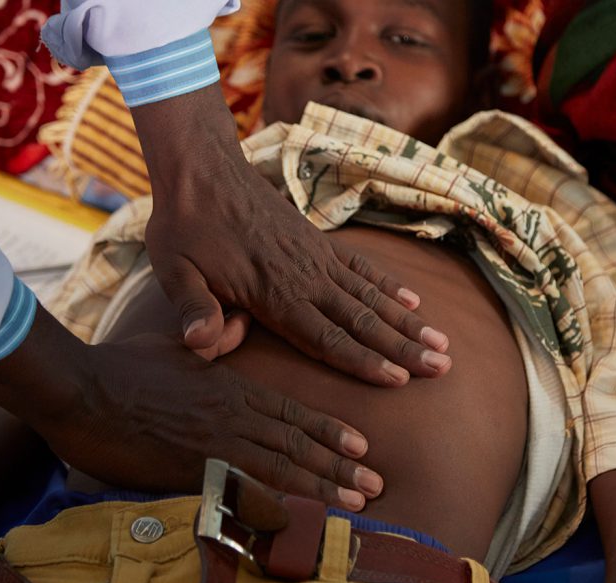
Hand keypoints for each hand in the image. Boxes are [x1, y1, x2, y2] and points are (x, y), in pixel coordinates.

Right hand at [0, 306, 382, 510]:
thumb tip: (238, 324)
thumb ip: (216, 340)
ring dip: (323, 486)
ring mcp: (215, 445)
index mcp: (233, 387)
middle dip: (340, 465)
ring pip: (281, 468)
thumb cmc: (126, 365)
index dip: (330, 431)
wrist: (83, 389)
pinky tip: (298, 520)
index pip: (293, 413)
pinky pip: (243, 492)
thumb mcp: (179, 345)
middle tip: (375, 485)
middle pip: (297, 443)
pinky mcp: (190, 471)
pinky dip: (275, 506)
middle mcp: (233, 416)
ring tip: (356, 502)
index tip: (361, 445)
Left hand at [130, 85, 451, 386]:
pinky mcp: (318, 241)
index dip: (363, 361)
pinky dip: (389, 284)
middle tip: (442, 367)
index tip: (398, 380)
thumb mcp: (174, 271)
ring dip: (408, 321)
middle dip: (403, 347)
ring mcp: (316, 257)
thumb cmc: (184, 226)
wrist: (201, 169)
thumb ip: (193, 309)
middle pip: (362, 320)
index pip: (326, 338)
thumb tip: (198, 345)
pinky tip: (413, 300)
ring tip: (442, 342)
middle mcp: (304, 277)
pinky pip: (361, 266)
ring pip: (372, 296)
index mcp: (273, 293)